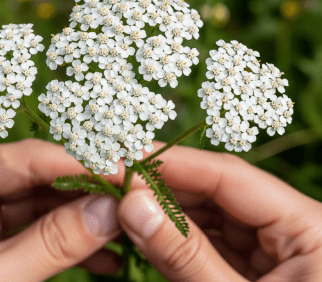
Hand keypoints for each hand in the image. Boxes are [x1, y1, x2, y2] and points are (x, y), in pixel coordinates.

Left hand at [0, 138, 122, 281]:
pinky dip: (66, 243)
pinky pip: (34, 230)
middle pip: (35, 178)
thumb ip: (48, 246)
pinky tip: (104, 256)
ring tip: (125, 232)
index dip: (75, 163)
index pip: (20, 159)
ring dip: (82, 220)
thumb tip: (109, 212)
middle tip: (131, 202)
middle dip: (85, 194)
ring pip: (40, 204)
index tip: (121, 171)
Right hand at [116, 141, 321, 280]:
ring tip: (123, 204)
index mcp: (310, 227)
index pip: (231, 176)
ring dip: (165, 211)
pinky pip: (209, 239)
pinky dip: (175, 237)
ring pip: (209, 213)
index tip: (130, 157)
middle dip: (164, 187)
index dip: (176, 164)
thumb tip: (133, 204)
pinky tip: (145, 231)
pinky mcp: (253, 263)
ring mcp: (270, 245)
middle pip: (217, 190)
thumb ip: (186, 255)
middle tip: (118, 182)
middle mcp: (290, 227)